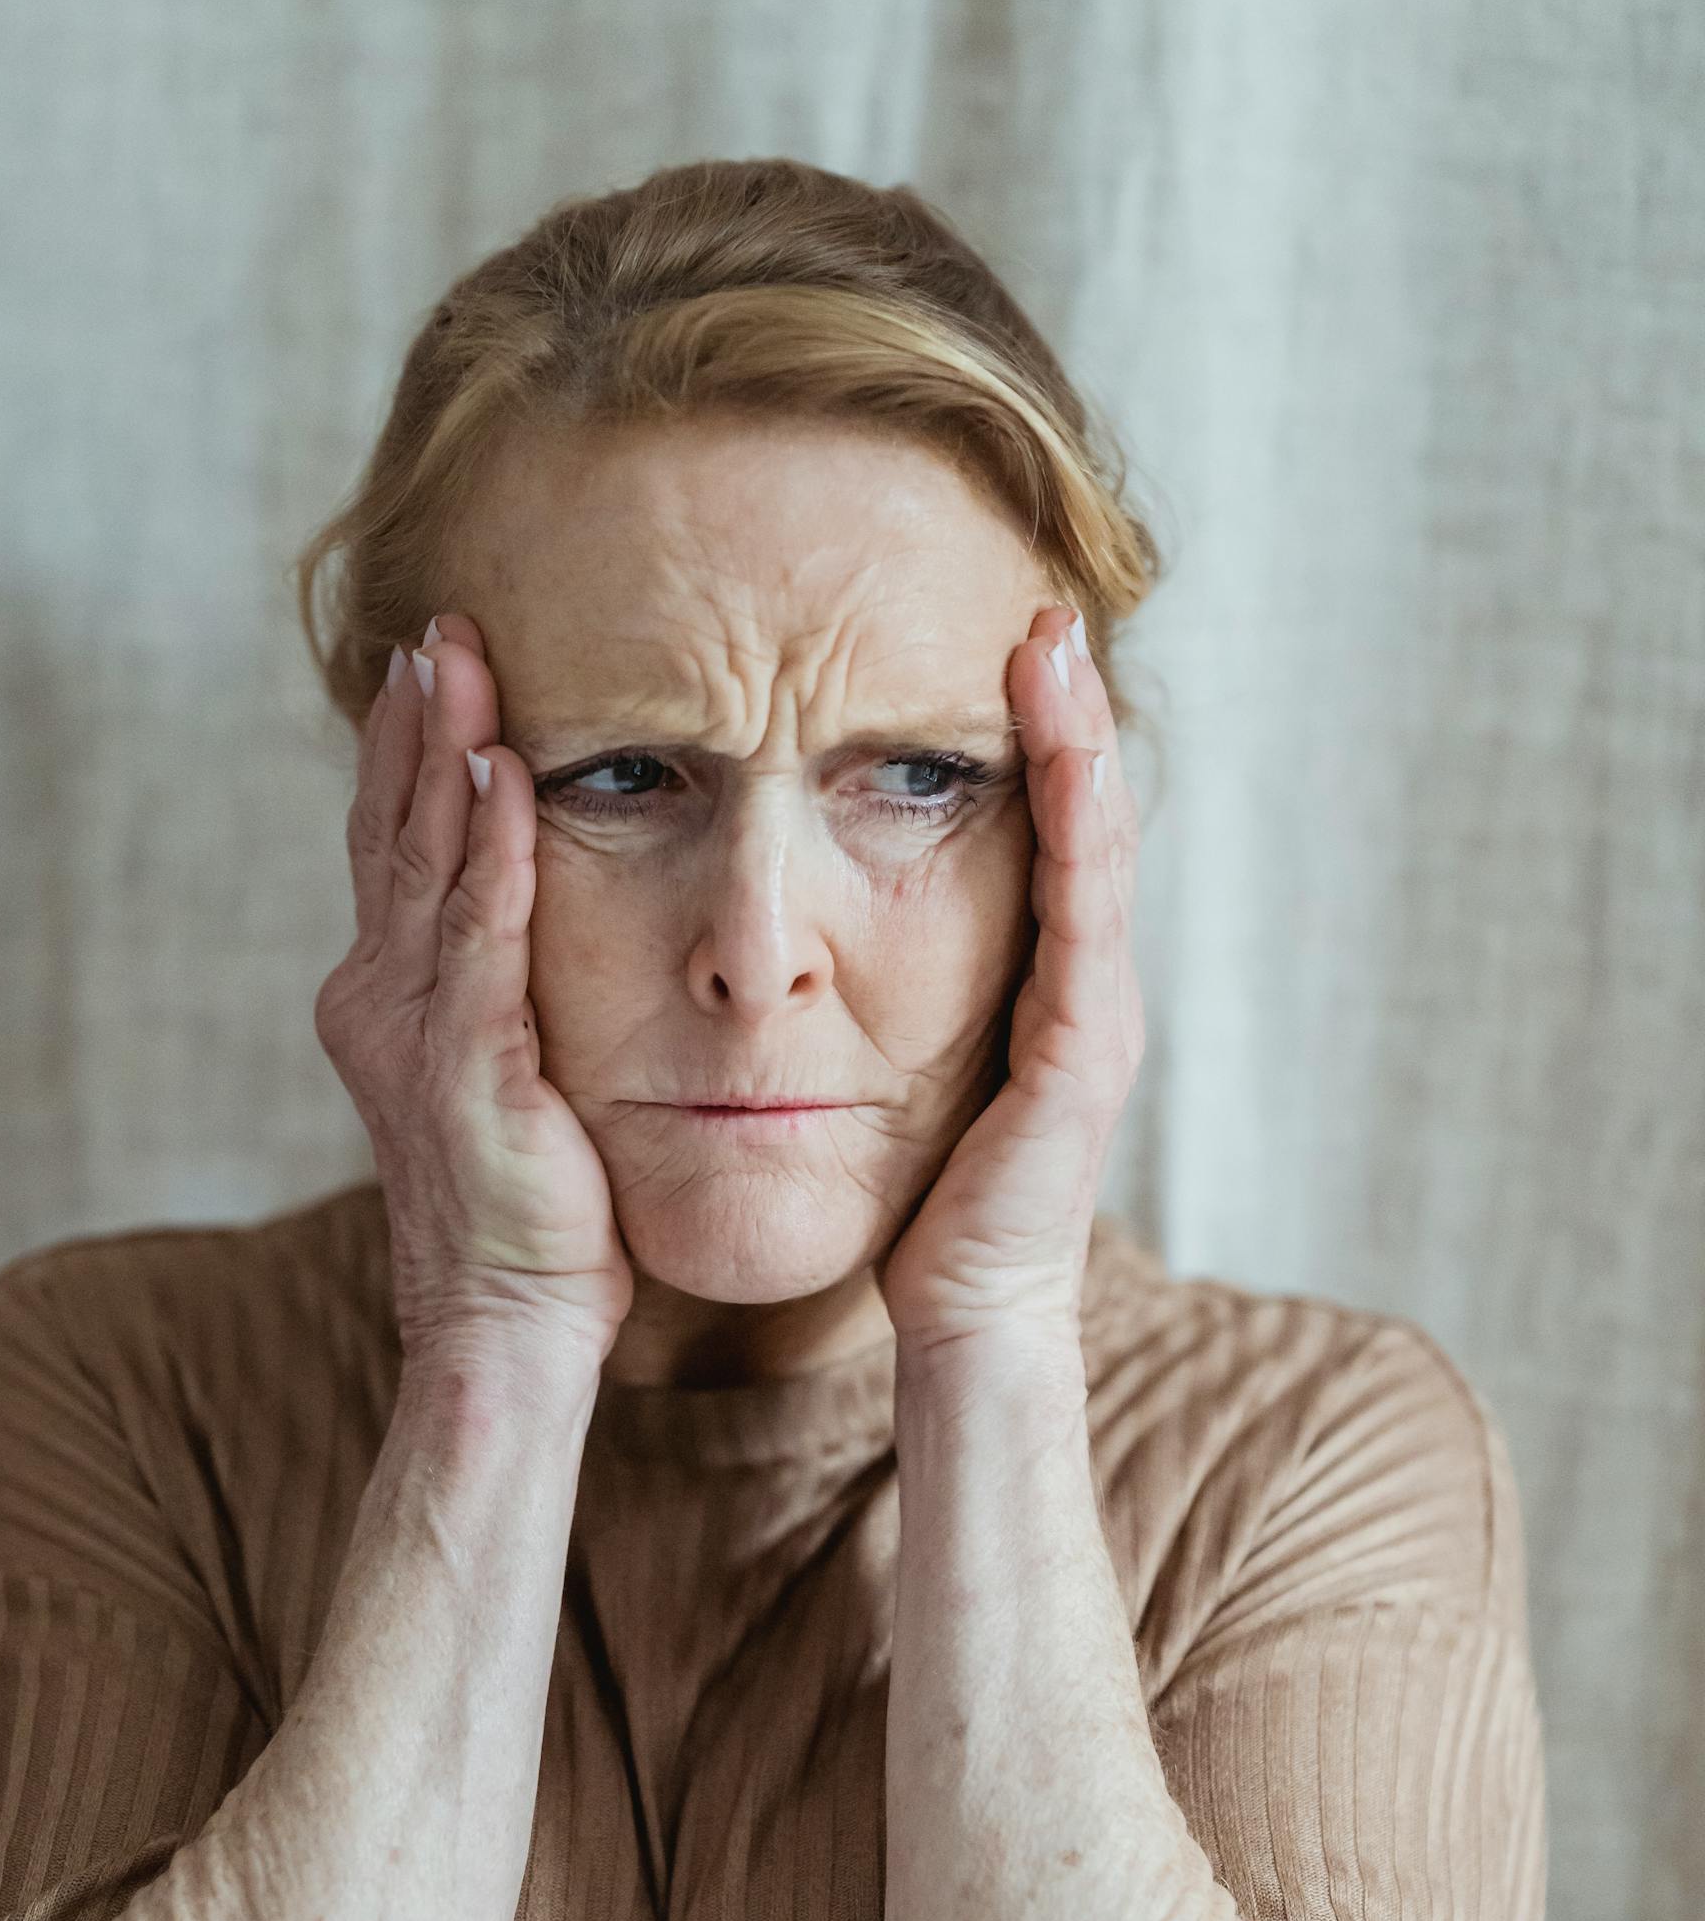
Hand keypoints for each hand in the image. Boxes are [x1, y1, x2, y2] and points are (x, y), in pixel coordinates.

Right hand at [314, 616, 634, 1367]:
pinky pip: (479, 932)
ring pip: (424, 859)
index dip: (408, 751)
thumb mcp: (510, 1072)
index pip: (395, 847)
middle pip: (393, 829)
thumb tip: (539, 915)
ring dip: (442, 751)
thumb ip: (506, 989)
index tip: (432, 660)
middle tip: (437, 623)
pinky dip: (489, 846)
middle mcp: (379, 998)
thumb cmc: (532, 1211)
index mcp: (387, 997)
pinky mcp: (464, 1062)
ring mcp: (412, 1028)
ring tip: (457, 658)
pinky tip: (504, 772)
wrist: (507, 1322)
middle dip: (413, 721)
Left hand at [877, 603, 1144, 1354]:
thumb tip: (823, 925)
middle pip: (1086, 818)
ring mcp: (1095, 1011)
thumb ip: (890, 993)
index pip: (1049, 835)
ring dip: (1081, 740)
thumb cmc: (924, 1201)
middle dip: (1070, 711)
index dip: (1039, 740)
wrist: (962, 1311)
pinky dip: (1079, 823)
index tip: (1006, 643)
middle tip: (1045, 609)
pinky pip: (1087, 911)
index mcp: (1042, 984)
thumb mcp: (903, 1068)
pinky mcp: (1083, 1048)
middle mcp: (1083, 983)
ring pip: (1097, 845)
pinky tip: (1066, 756)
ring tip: (1056, 646)